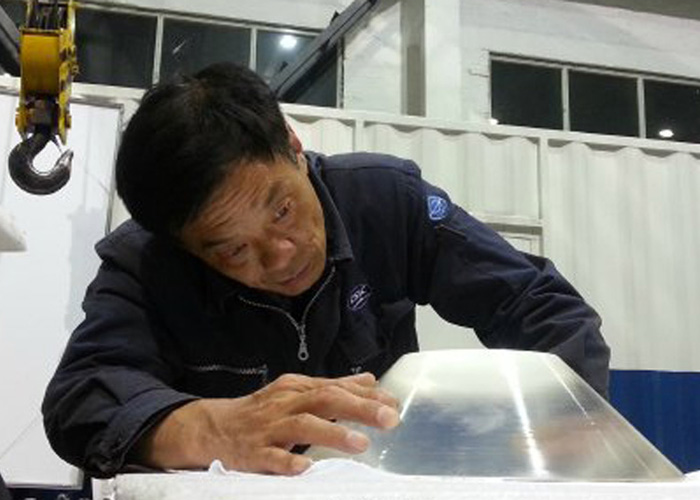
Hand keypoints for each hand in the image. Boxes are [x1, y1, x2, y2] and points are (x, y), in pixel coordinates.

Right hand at [135, 372, 399, 474]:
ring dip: (332, 433)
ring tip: (360, 443)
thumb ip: (333, 387)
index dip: (366, 396)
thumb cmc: (262, 411)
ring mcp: (268, 428)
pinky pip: (270, 458)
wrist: (212, 427)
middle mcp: (285, 404)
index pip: (336, 387)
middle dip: (358, 409)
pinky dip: (287, 462)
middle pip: (325, 400)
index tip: (393, 405)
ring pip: (302, 426)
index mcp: (297, 388)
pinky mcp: (252, 453)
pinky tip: (305, 469)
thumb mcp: (297, 392)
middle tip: (389, 420)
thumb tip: (370, 381)